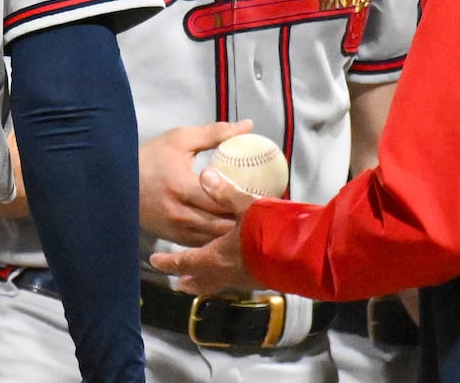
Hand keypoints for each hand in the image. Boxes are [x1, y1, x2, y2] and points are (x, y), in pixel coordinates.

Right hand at [139, 119, 252, 244]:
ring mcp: (174, 229)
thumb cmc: (151, 157)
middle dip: (241, 220)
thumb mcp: (181, 139)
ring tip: (249, 222)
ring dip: (231, 233)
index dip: (243, 200)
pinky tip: (229, 231)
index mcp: (182, 187)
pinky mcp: (170, 238)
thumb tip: (248, 125)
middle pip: (220, 225)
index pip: (221, 200)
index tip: (264, 194)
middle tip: (261, 212)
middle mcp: (179, 213)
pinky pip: (200, 244)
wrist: (117, 180)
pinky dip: (215, 239)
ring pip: (212, 239)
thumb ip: (216, 133)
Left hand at [149, 168, 261, 294]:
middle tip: (178, 281)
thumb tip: (205, 175)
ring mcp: (245, 279)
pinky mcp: (260, 280)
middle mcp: (227, 273)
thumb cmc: (273, 232)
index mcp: (217, 256)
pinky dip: (226, 279)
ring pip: (218, 284)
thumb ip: (225, 192)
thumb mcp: (247, 205)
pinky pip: (235, 282)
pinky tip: (234, 273)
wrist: (303, 255)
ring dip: (205, 281)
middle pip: (200, 279)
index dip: (169, 261)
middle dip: (187, 278)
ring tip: (200, 281)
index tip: (156, 261)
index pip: (186, 261)